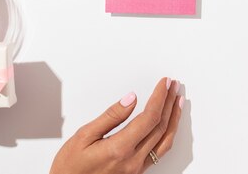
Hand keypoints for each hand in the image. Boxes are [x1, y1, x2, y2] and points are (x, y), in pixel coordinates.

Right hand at [50, 77, 184, 173]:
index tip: (164, 83)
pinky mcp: (137, 172)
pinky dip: (168, 134)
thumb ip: (110, 117)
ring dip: (174, 118)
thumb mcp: (83, 136)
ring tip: (177, 100)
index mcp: (119, 149)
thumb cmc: (70, 167)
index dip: (160, 97)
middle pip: (160, 126)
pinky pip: (160, 151)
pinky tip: (169, 124)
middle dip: (169, 102)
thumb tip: (131, 98)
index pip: (149, 117)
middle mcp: (133, 161)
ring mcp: (137, 169)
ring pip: (165, 140)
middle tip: (173, 84)